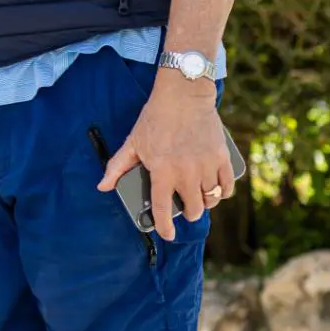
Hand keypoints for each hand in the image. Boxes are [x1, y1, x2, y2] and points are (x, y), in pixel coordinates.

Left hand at [98, 69, 234, 240]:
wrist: (183, 96)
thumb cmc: (155, 119)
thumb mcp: (132, 142)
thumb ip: (117, 167)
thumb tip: (103, 186)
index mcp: (162, 171)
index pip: (161, 208)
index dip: (164, 226)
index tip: (166, 234)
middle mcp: (186, 173)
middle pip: (192, 209)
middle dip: (187, 213)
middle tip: (182, 208)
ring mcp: (206, 166)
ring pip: (210, 200)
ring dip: (204, 204)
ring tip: (197, 198)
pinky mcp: (222, 158)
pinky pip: (227, 187)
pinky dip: (221, 193)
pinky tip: (214, 191)